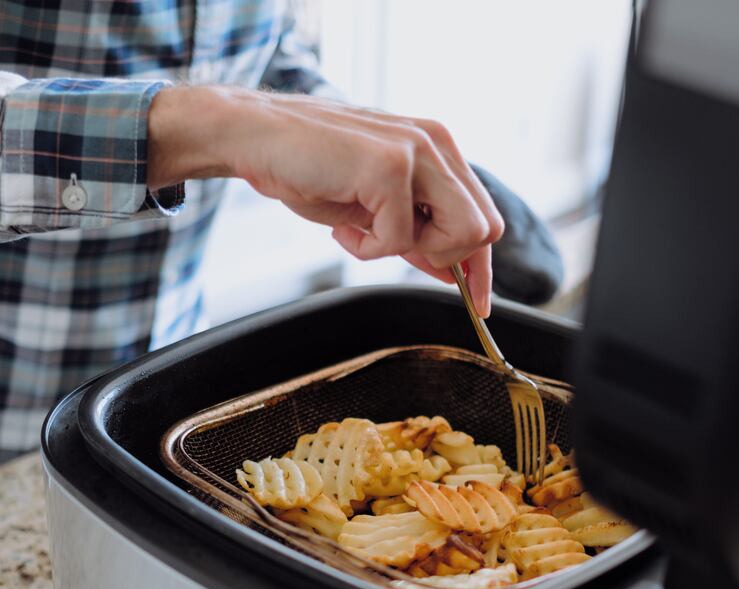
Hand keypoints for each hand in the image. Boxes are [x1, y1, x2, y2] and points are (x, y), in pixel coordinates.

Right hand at [147, 86, 503, 315]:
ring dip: (410, 250)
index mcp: (436, 147)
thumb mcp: (371, 206)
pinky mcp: (390, 166)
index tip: (478, 302)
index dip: (481, 266)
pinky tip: (342, 227)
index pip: (483, 214)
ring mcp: (416, 151)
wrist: (254, 137)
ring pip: (460, 234)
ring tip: (364, 232)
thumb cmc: (306, 169)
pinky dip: (366, 248)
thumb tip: (452, 270)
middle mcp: (436, 142)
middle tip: (391, 247)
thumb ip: (415, 231)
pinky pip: (400, 239)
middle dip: (443, 258)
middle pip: (484, 229)